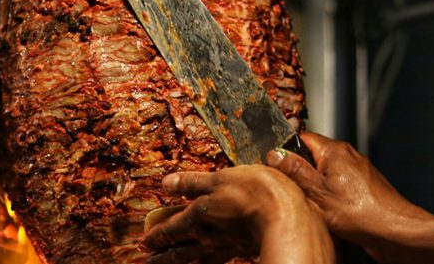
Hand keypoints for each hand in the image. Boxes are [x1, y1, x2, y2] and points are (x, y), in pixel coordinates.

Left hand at [141, 165, 334, 263]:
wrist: (288, 218)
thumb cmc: (256, 194)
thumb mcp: (219, 178)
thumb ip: (192, 182)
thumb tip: (167, 183)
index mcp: (199, 216)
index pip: (172, 227)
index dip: (157, 234)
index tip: (145, 240)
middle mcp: (210, 236)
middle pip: (181, 249)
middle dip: (163, 254)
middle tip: (148, 260)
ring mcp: (227, 246)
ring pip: (198, 259)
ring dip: (181, 262)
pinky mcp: (244, 249)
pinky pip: (219, 260)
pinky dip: (209, 263)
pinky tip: (211, 263)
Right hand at [268, 132, 433, 263]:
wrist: (394, 231)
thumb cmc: (361, 213)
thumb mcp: (317, 192)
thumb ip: (295, 171)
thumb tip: (275, 154)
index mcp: (335, 150)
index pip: (302, 137)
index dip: (285, 148)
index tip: (274, 162)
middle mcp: (348, 155)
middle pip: (313, 154)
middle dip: (300, 169)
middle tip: (291, 187)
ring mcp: (357, 170)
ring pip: (326, 171)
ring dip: (315, 184)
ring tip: (310, 202)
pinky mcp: (363, 186)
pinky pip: (338, 184)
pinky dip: (329, 194)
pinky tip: (327, 211)